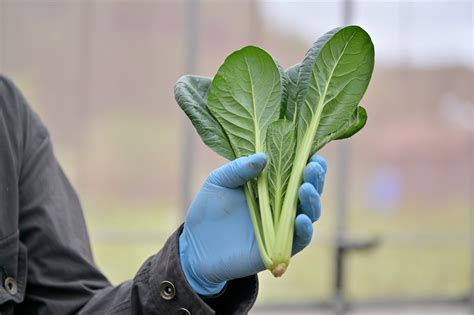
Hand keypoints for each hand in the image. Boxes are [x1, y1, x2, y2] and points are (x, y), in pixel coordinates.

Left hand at [179, 153, 325, 294]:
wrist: (195, 245)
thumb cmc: (208, 209)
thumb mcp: (219, 181)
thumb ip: (239, 169)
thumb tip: (263, 157)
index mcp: (271, 185)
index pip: (296, 171)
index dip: (308, 162)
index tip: (313, 153)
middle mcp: (281, 205)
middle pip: (308, 189)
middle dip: (315, 178)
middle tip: (313, 167)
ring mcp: (282, 226)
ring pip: (309, 213)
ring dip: (312, 201)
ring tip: (306, 189)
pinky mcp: (279, 247)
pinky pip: (299, 240)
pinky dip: (304, 230)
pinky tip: (302, 219)